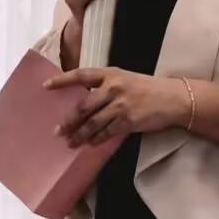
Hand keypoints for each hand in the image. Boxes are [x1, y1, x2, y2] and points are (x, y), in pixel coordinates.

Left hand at [44, 67, 189, 146]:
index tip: (46, 86)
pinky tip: (89, 144)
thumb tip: (84, 103)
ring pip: (92, 123)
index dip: (63, 80)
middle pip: (84, 106)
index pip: (81, 75)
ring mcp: (120, 105)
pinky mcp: (128, 121)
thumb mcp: (125, 79)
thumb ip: (106, 87)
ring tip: (70, 142)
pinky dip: (96, 140)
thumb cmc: (147, 88)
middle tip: (58, 130)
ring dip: (79, 135)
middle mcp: (113, 87)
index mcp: (111, 73)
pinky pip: (106, 133)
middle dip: (69, 120)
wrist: (172, 98)